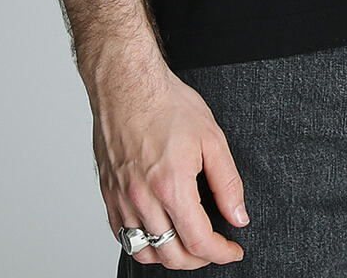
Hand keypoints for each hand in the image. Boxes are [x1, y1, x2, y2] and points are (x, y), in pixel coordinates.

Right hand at [91, 63, 248, 266]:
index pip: (199, 242)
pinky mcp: (108, 195)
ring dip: (170, 255)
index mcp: (171, 187)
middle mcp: (143, 200)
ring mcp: (122, 200)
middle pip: (172, 256)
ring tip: (187, 243)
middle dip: (200, 260)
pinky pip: (123, 236)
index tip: (233, 250)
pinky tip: (158, 231)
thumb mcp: (212, 138)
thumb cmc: (167, 105)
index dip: (221, 253)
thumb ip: (227, 182)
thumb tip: (238, 216)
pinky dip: (143, 243)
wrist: (128, 85)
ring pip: (145, 252)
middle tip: (215, 248)